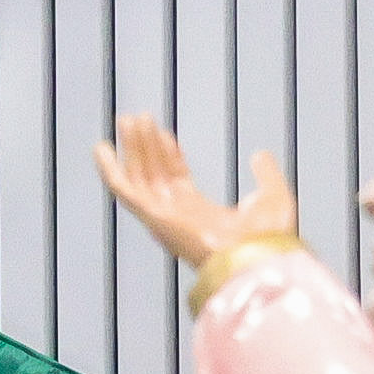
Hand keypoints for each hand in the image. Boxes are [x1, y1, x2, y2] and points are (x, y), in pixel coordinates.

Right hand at [94, 119, 295, 275]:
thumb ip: (266, 174)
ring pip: (138, 176)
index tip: (164, 132)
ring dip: (132, 148)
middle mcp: (176, 216)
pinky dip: (110, 169)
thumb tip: (260, 154)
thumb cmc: (267, 239)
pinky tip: (101, 149)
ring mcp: (162, 216)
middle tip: (138, 118)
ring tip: (127, 119)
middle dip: (145, 146)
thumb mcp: (272, 194)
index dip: (170, 154)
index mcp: (199, 214)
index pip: (177, 179)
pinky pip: (124, 189)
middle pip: (154, 174)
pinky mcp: (153, 216)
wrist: (258, 256)